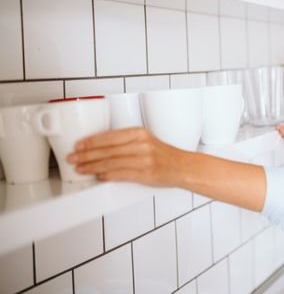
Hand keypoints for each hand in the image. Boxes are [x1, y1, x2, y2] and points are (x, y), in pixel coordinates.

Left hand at [67, 127, 184, 186]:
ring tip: (80, 169)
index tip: (78, 145)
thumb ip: (126, 143)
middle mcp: (141, 145)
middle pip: (108, 150)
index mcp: (139, 133)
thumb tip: (100, 149)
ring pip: (111, 162)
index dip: (91, 141)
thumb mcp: (146, 141)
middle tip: (73, 158)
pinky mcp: (146, 174)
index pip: (109, 136)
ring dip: (92, 167)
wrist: (183, 167)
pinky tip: (99, 177)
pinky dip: (108, 176)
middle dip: (86, 155)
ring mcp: (144, 159)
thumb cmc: (164, 155)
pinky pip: (121, 174)